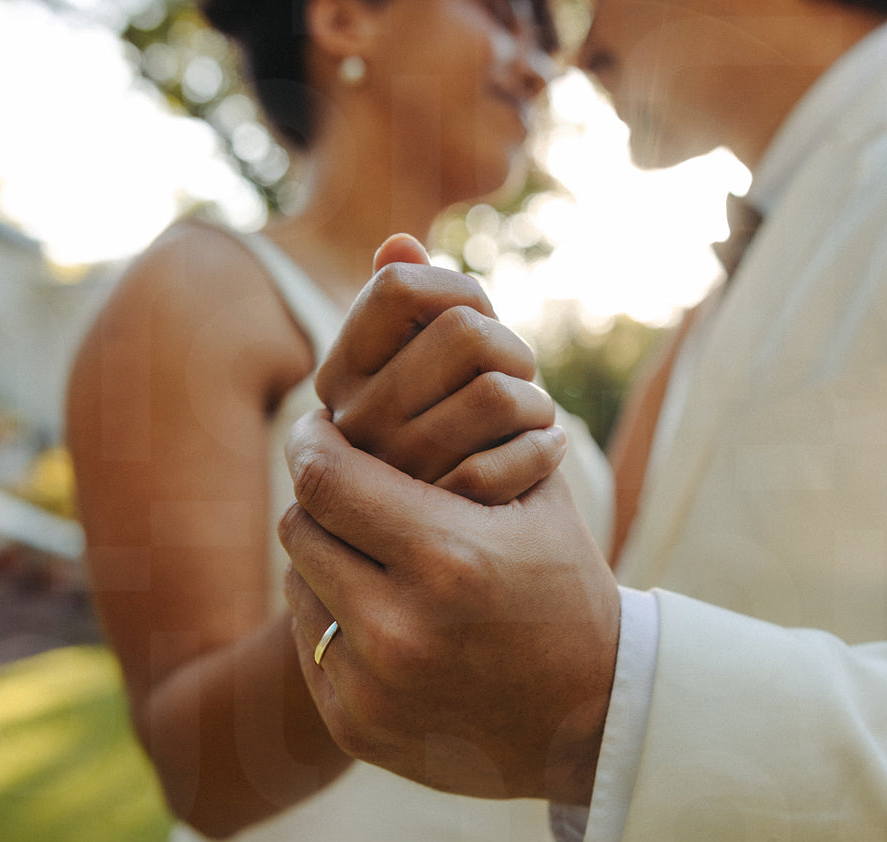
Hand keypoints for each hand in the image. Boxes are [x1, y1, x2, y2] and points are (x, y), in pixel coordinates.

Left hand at [279, 410, 620, 804]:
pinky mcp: (355, 725)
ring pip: (299, 583)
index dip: (312, 442)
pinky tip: (382, 610)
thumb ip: (474, 419)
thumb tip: (396, 338)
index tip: (318, 428)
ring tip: (375, 551)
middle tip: (349, 485)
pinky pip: (308, 644)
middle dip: (321, 497)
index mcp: (448, 559)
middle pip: (301, 527)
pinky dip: (334, 617)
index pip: (326, 478)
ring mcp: (373, 686)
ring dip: (327, 557)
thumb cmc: (565, 587)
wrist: (590, 718)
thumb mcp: (539, 495)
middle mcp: (400, 628)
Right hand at [319, 234, 561, 504]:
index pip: (400, 288)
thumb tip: (399, 242)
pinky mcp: (442, 522)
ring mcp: (395, 475)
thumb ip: (414, 307)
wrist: (453, 555)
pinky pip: (520, 456)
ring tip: (533, 420)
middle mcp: (354, 423)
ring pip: (497, 392)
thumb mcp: (423, 368)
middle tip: (518, 376)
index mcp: (341, 376)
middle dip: (510, 348)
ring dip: (534, 402)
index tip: (475, 317)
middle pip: (465, 332)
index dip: (457, 288)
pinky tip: (545, 453)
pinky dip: (545, 448)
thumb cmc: (443, 437)